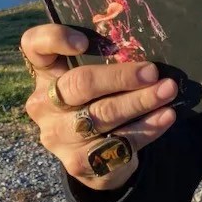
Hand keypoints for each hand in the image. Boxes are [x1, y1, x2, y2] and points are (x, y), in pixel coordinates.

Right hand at [20, 23, 177, 190]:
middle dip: (120, 77)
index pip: (34, 46)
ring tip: (167, 90)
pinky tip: (165, 116)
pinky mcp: (78, 162)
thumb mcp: (95, 78)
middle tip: (152, 72)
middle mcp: (43, 104)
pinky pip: (117, 142)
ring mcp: (57, 136)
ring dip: (140, 101)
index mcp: (46, 73)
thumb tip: (145, 46)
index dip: (55, 39)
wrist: (97, 156)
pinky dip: (147, 128)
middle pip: (78, 84)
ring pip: (101, 115)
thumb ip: (107, 60)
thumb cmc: (98, 101)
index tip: (83, 42)